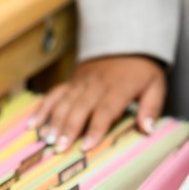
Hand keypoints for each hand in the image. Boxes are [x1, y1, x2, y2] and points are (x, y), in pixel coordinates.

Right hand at [29, 55, 166, 151]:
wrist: (126, 41)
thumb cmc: (142, 69)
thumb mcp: (156, 85)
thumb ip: (152, 108)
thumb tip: (148, 130)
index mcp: (118, 88)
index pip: (105, 110)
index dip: (95, 129)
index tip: (86, 146)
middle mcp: (96, 85)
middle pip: (80, 108)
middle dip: (68, 129)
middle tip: (59, 149)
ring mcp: (81, 83)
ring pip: (64, 102)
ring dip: (53, 121)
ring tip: (46, 140)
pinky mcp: (71, 81)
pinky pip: (54, 94)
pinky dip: (42, 108)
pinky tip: (32, 124)